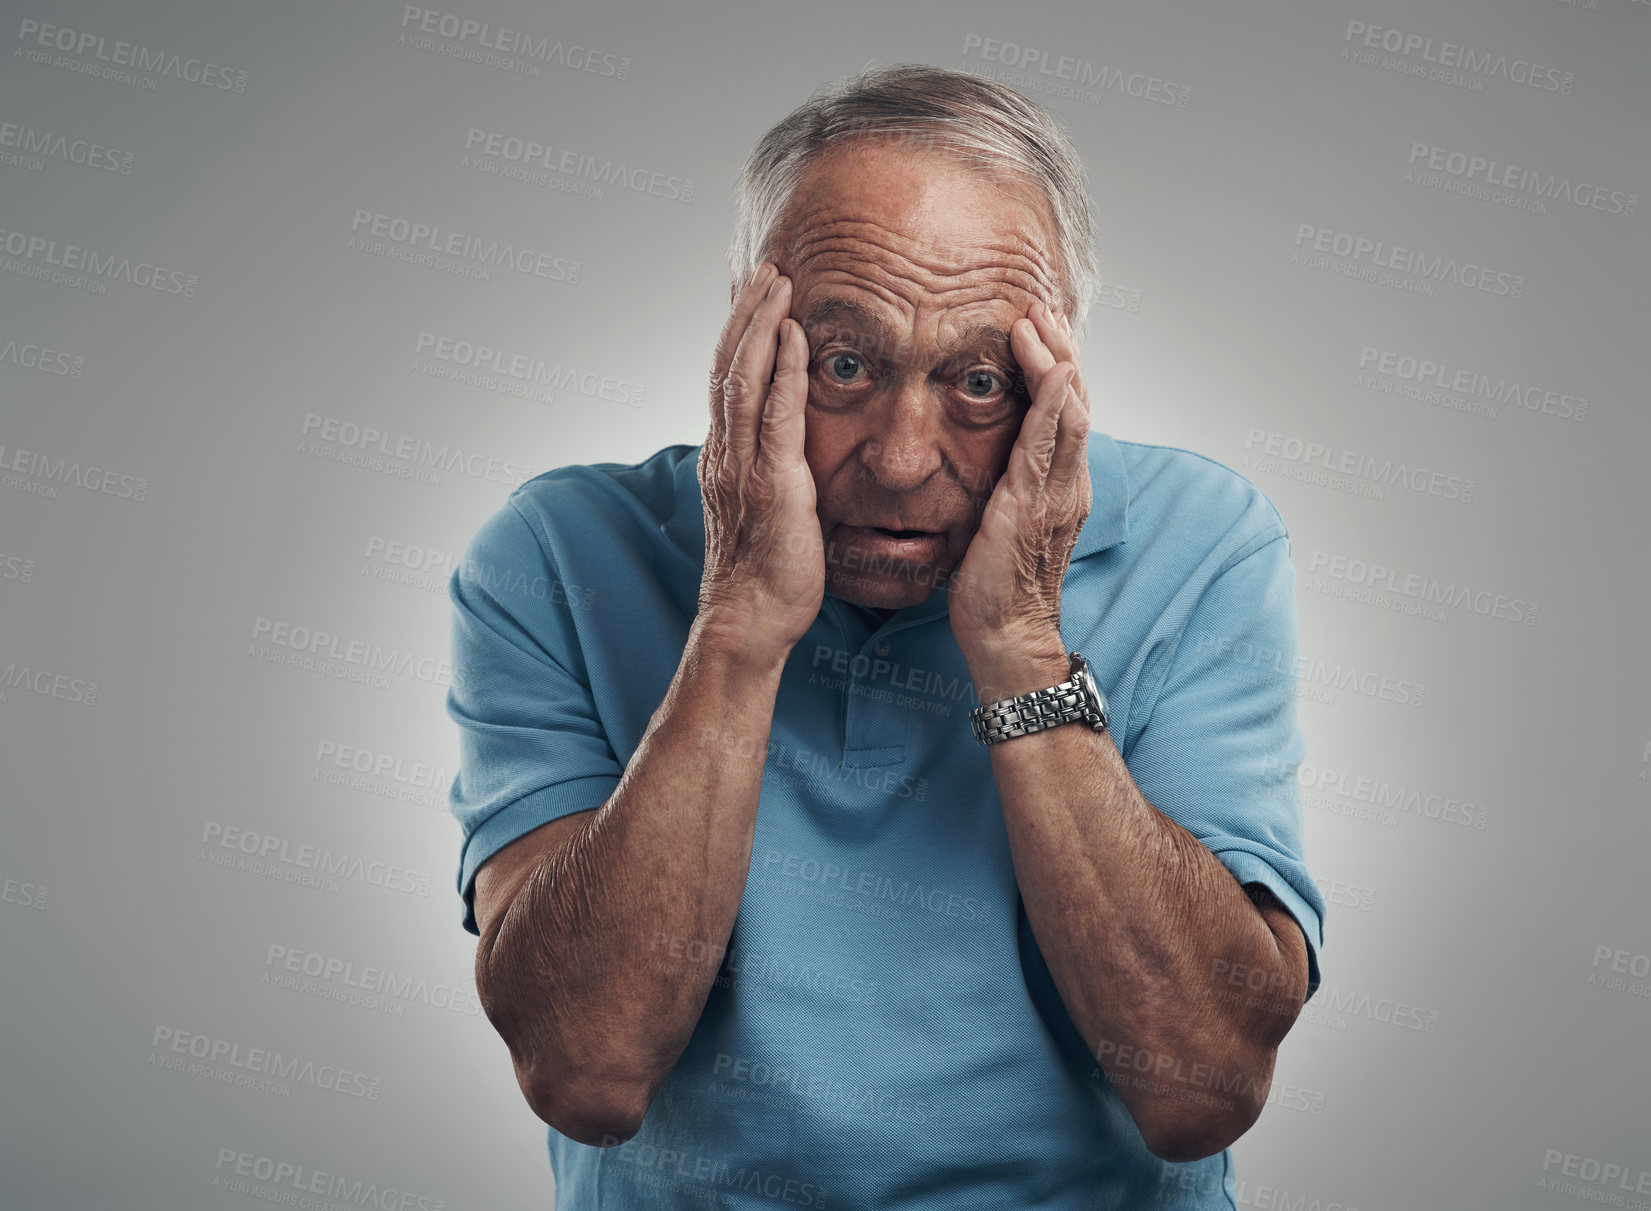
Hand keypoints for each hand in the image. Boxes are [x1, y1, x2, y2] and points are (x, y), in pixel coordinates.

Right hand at [696, 263, 822, 658]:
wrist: (750, 620)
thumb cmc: (764, 575)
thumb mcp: (764, 509)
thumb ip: (768, 470)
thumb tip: (784, 447)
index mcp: (724, 456)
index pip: (726, 378)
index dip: (740, 332)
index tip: (759, 293)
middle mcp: (725, 452)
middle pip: (727, 364)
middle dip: (747, 311)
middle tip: (768, 266)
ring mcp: (743, 466)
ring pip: (743, 378)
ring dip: (761, 324)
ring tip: (779, 281)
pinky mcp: (772, 484)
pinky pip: (774, 415)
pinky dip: (781, 371)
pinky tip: (794, 336)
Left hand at [947, 300, 1092, 663]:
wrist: (1004, 637)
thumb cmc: (993, 588)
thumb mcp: (997, 524)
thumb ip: (1000, 487)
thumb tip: (981, 460)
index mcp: (1059, 486)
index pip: (1065, 411)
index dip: (1055, 365)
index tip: (1038, 326)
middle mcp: (1068, 483)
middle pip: (1076, 398)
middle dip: (1060, 347)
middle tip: (1041, 303)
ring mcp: (1057, 492)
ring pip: (1070, 409)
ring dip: (1055, 358)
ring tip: (1037, 317)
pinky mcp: (1034, 503)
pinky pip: (1049, 440)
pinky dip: (1051, 398)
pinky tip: (1047, 365)